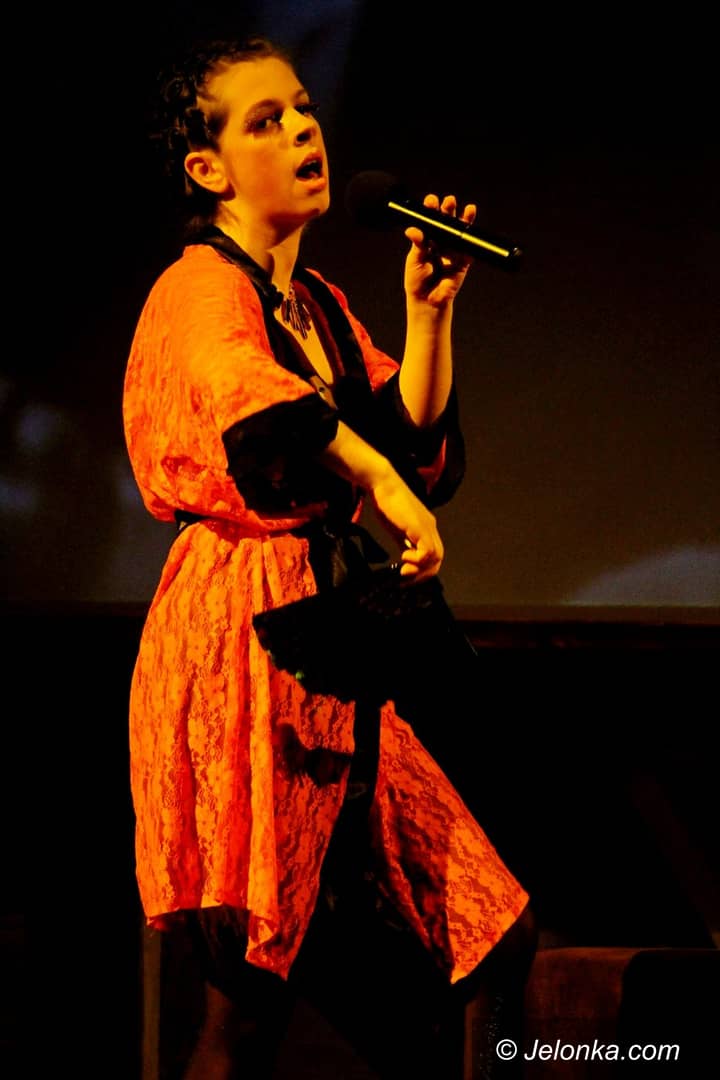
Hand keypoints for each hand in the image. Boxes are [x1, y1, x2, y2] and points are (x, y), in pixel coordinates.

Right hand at [368, 471, 443, 581]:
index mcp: (426, 528)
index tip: (408, 575)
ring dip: (419, 568)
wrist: (383, 484)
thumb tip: (405, 559)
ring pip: (436, 557)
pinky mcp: (419, 527)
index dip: (423, 569)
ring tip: (404, 569)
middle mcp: (430, 528)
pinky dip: (417, 560)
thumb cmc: (387, 503)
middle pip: (438, 558)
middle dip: (423, 573)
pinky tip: (404, 556)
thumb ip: (404, 542)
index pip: (434, 555)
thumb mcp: (397, 529)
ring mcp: (426, 527)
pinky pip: (427, 551)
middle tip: (407, 577)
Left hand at [403, 194, 475, 308]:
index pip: (430, 221)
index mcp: (427, 239)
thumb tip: (413, 230)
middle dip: (448, 210)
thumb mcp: (414, 260)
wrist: (427, 301)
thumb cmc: (417, 281)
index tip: (431, 202)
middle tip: (449, 201)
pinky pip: (469, 247)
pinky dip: (471, 237)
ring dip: (463, 219)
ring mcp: (452, 251)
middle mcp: (440, 242)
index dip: (431, 210)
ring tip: (467, 209)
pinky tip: (474, 229)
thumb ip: (417, 245)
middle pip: (445, 222)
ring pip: (458, 231)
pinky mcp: (463, 261)